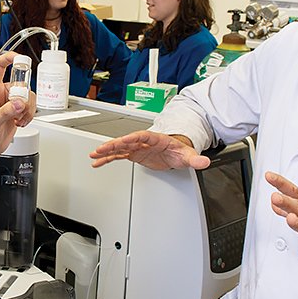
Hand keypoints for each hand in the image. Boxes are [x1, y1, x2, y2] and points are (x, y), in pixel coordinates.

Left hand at [0, 52, 34, 157]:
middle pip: (21, 84)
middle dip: (24, 98)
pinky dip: (29, 114)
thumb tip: (19, 103)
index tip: (21, 59)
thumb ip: (6, 112)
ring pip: (29, 96)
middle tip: (17, 110)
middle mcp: (2, 92)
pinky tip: (20, 121)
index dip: (10, 58)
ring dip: (28, 108)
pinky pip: (31, 105)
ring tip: (18, 118)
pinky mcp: (18, 109)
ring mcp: (11, 100)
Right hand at [89, 130, 209, 169]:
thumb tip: (203, 162)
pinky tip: (98, 162)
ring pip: (120, 148)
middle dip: (113, 144)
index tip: (123, 140)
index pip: (142, 136)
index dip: (132, 138)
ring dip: (107, 151)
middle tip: (101, 148)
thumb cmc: (181, 151)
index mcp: (156, 139)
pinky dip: (108, 159)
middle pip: (126, 141)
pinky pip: (119, 156)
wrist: (177, 152)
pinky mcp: (134, 154)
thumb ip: (195, 159)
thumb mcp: (188, 156)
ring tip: (94, 155)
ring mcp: (138, 147)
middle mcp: (144, 142)